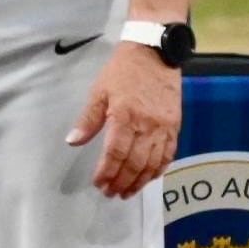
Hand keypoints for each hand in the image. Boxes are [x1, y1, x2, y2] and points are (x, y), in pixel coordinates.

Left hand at [67, 42, 182, 197]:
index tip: (98, 183)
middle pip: (135, 163)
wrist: (154, 54)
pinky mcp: (175, 126)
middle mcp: (148, 126)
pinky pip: (169, 154)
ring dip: (140, 181)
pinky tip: (149, 177)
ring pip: (154, 163)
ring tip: (128, 192)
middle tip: (111, 193)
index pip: (115, 153)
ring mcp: (164, 127)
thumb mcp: (98, 92)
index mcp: (126, 117)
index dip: (107, 172)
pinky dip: (159, 169)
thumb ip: (87, 119)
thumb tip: (73, 141)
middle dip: (122, 181)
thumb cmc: (122, 72)